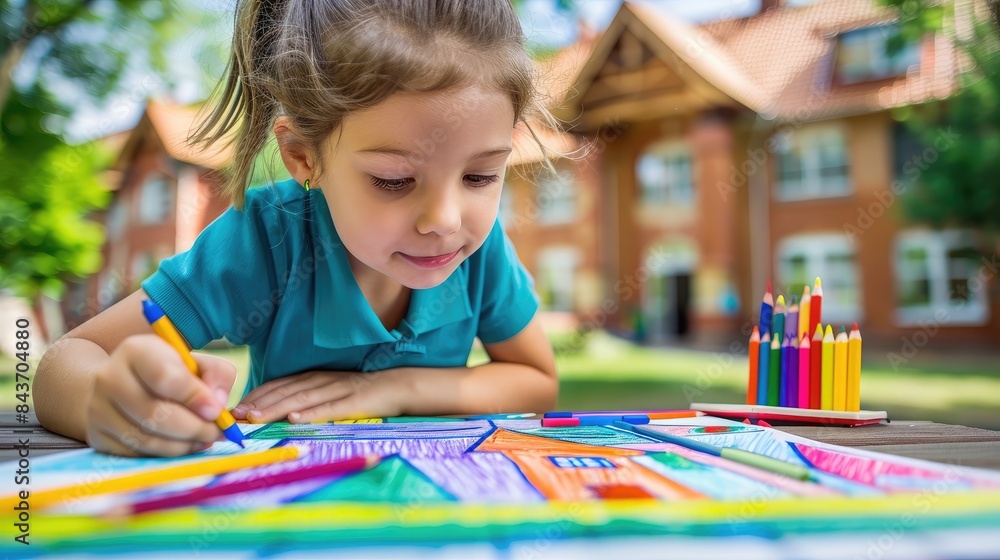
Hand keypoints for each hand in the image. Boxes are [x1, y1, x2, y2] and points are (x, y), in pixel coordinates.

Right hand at [85, 334, 236, 456]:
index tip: (216, 410)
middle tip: (216, 432)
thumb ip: (216, 375)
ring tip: (203, 439)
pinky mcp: (97, 437)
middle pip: (154, 413)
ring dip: (183, 444)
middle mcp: (109, 378)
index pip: (165, 377)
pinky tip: (183, 445)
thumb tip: (217, 405)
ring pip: (146, 439)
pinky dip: (166, 454)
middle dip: (194, 428)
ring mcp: (98, 409)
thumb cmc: (167, 372)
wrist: (120, 385)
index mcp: (136, 350)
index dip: (194, 397)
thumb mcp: (195, 363)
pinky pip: (136, 454)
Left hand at [231, 369, 406, 422]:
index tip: (237, 408)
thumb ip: (307, 397)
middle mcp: (322, 381)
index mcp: (314, 378)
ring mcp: (338, 390)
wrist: (397, 385)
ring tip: (258, 417)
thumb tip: (278, 411)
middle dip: (260, 402)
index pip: (279, 384)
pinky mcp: (354, 402)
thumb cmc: (361, 392)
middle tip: (238, 415)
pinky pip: (330, 408)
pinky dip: (311, 414)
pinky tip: (295, 420)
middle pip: (286, 391)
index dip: (257, 395)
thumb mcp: (330, 391)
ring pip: (303, 398)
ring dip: (278, 408)